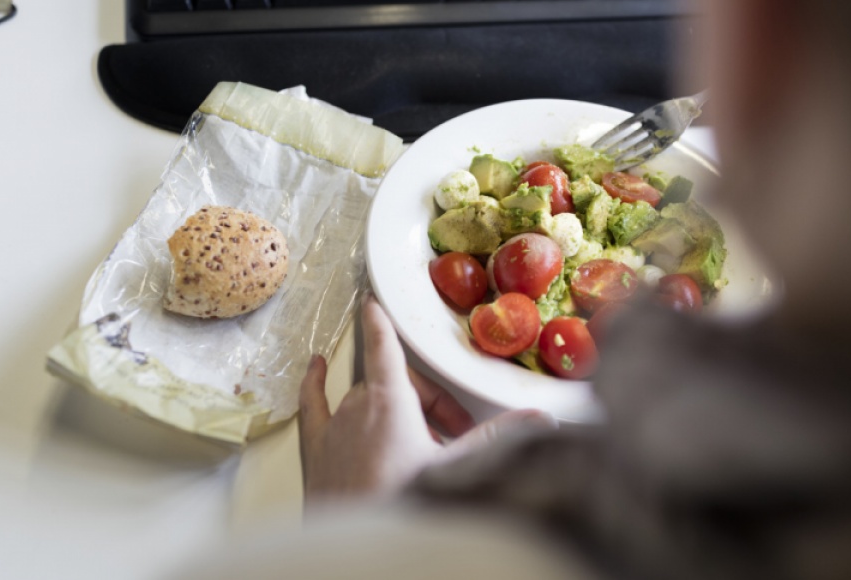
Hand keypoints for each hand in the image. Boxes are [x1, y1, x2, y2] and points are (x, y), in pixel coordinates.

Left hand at [298, 296, 554, 503]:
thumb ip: (495, 440)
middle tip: (451, 434)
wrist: (360, 548)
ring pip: (362, 398)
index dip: (382, 322)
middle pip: (391, 383)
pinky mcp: (316, 448)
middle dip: (425, 401)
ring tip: (418, 442)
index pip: (385, 348)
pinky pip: (313, 402)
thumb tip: (538, 420)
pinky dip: (315, 381)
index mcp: (389, 403)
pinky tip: (315, 366)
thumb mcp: (455, 468)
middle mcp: (356, 406)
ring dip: (392, 410)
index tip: (375, 301)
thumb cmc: (402, 503)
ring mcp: (333, 427)